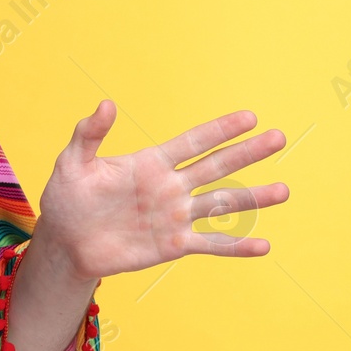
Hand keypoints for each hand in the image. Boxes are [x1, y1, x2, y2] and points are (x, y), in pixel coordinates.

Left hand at [34, 100, 290, 281]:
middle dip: (247, 153)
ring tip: (284, 190)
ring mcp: (175, 216)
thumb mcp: (72, 163)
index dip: (219, 130)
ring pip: (221, 204)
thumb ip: (89, 134)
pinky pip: (210, 245)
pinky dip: (236, 246)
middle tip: (280, 137)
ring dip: (252, 198)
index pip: (192, 142)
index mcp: (150, 163)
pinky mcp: (173, 245)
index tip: (250, 117)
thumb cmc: (67, 198)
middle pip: (216, 167)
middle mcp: (170, 187)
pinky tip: (263, 246)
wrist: (66, 241)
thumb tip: (106, 103)